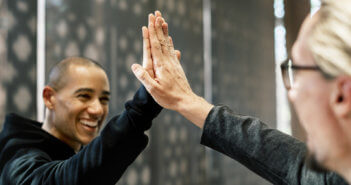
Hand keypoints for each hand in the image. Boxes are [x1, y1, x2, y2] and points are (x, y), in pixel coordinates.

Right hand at [132, 11, 212, 127]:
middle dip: (157, 26)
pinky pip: (172, 51)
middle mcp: (167, 61)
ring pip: (168, 43)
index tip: (149, 21)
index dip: (151, 33)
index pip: (154, 45)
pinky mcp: (177, 67)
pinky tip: (170, 38)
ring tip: (162, 20)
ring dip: (164, 31)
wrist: (186, 101)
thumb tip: (134, 65)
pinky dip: (170, 42)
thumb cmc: (169, 97)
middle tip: (155, 13)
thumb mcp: (153, 90)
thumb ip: (144, 77)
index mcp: (160, 65)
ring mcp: (173, 63)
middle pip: (161, 40)